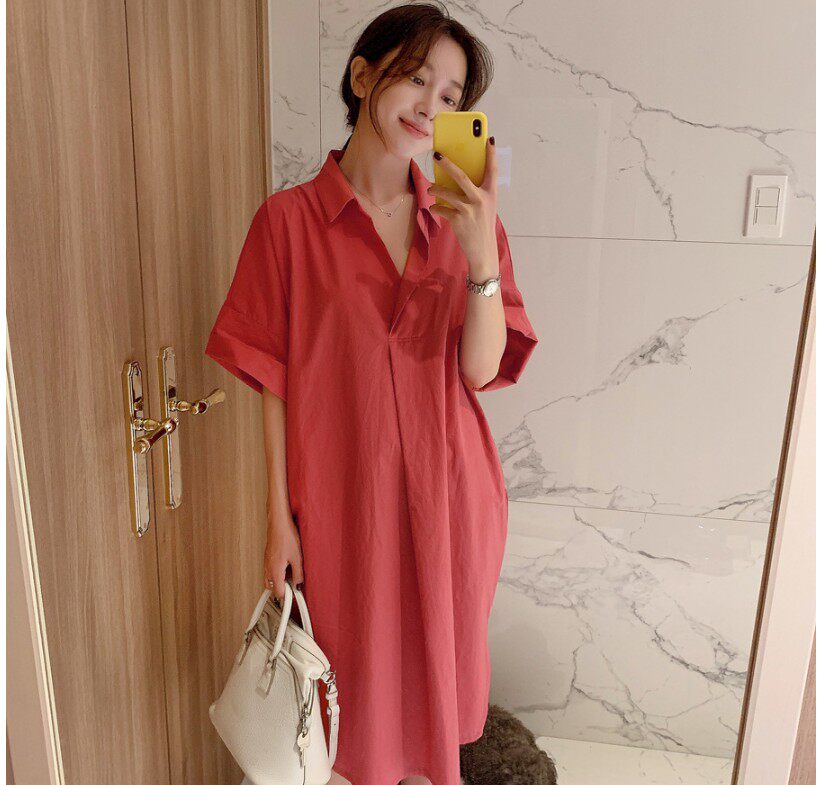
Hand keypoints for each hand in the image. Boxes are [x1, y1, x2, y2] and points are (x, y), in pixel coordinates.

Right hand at [263, 514, 303, 598]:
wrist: (279, 523)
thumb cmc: (286, 536)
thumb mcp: (297, 558)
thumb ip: (298, 574)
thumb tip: (299, 585)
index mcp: (274, 571)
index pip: (279, 593)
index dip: (288, 595)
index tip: (296, 593)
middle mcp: (268, 569)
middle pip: (273, 589)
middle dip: (283, 588)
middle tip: (294, 583)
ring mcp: (266, 563)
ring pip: (271, 580)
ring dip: (280, 580)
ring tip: (292, 572)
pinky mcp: (267, 558)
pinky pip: (270, 572)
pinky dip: (278, 573)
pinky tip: (287, 565)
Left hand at [427, 136, 498, 275]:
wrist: (483, 250)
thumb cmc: (483, 226)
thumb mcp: (486, 207)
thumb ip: (477, 193)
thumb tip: (458, 179)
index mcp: (491, 194)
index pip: (492, 170)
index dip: (491, 154)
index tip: (489, 139)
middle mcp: (481, 199)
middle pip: (462, 176)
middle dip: (448, 164)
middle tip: (437, 155)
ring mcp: (469, 210)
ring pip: (447, 193)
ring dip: (436, 189)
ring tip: (430, 188)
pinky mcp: (458, 220)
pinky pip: (442, 209)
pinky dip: (437, 208)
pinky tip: (435, 208)